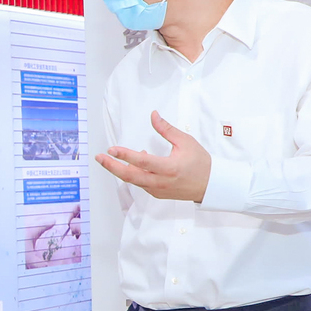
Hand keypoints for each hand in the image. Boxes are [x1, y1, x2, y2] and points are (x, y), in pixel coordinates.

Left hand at [95, 111, 211, 202]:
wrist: (211, 185)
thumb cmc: (200, 162)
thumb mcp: (185, 141)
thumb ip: (166, 129)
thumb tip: (153, 115)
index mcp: (169, 168)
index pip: (141, 161)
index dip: (124, 155)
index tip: (111, 149)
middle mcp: (161, 182)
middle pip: (130, 176)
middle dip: (112, 167)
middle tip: (99, 158)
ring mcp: (158, 190)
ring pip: (133, 181)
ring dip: (121, 169)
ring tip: (112, 157)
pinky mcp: (157, 194)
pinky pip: (140, 184)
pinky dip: (133, 174)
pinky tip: (133, 164)